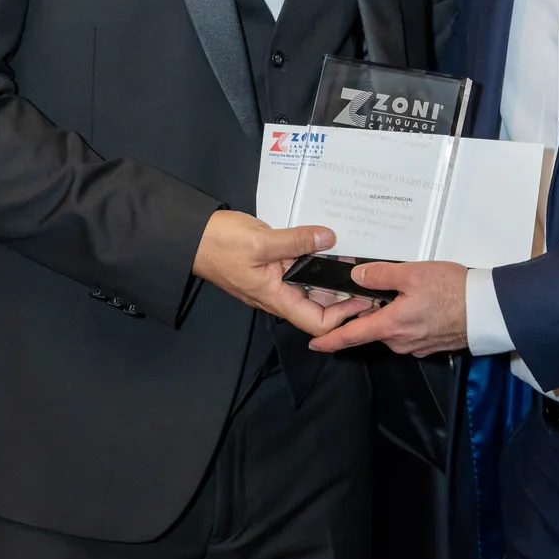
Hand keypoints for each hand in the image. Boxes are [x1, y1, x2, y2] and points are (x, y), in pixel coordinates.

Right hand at [193, 211, 373, 335]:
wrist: (192, 236)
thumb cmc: (220, 245)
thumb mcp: (261, 241)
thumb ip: (297, 241)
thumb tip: (329, 239)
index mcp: (276, 298)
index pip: (317, 322)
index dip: (343, 316)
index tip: (363, 297)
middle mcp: (278, 293)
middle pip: (319, 303)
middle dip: (343, 292)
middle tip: (366, 273)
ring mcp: (275, 279)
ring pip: (310, 283)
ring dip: (330, 272)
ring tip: (352, 253)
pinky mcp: (272, 263)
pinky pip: (299, 266)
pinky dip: (315, 257)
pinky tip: (329, 242)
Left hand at [306, 260, 467, 356]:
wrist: (488, 309)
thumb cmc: (453, 291)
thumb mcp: (412, 273)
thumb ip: (380, 275)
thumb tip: (357, 276)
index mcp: (391, 325)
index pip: (352, 337)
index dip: (330, 341)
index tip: (314, 343)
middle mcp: (401, 341)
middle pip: (372, 329)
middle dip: (366, 313)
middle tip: (368, 290)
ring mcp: (417, 344)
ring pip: (391, 329)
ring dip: (388, 313)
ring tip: (400, 290)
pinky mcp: (431, 342)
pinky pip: (408, 331)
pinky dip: (405, 318)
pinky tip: (416, 301)